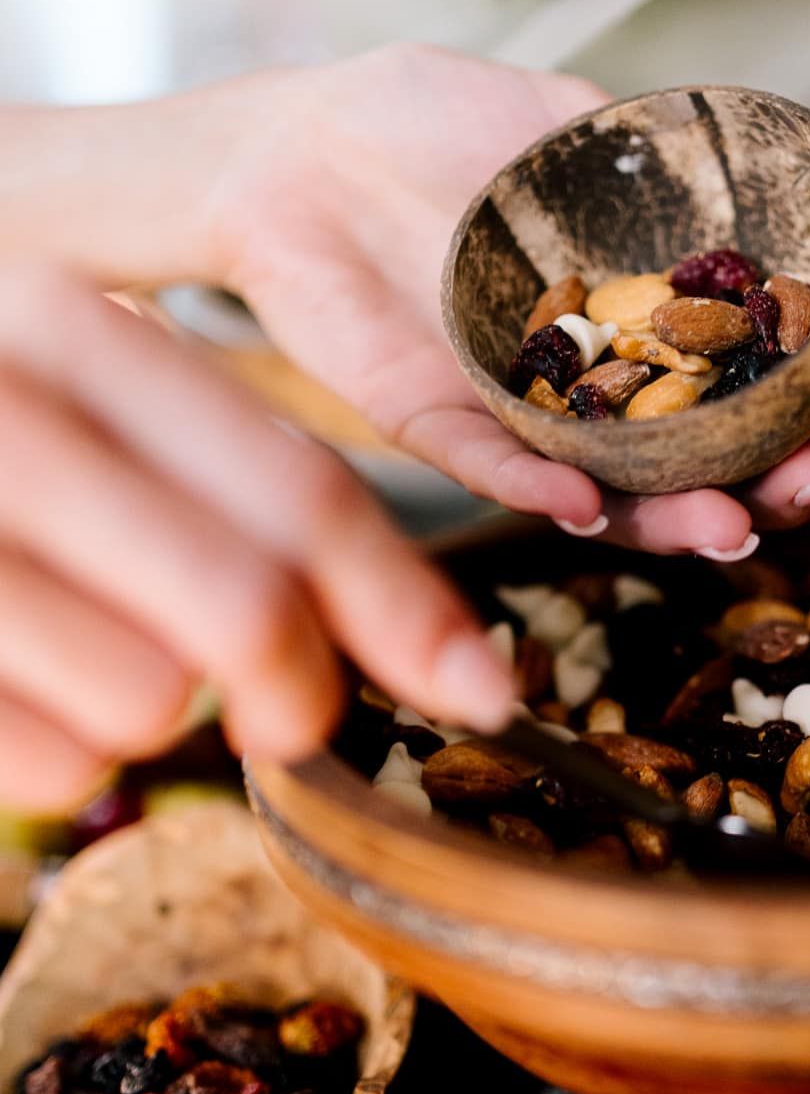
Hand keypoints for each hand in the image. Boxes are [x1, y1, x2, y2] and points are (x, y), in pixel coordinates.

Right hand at [0, 267, 515, 809]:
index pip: (293, 488)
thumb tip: (444, 656)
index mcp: (64, 326)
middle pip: (238, 608)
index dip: (403, 606)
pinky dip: (56, 764)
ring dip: (146, 719)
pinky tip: (14, 691)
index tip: (480, 689)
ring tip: (84, 659)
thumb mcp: (79, 407)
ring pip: (140, 702)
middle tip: (290, 715)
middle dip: (296, 691)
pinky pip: (44, 767)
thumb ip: (231, 491)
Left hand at [201, 45, 809, 558]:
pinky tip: (582, 508)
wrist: (294, 139)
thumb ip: (647, 157)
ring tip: (733, 526)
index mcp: (633, 316)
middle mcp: (585, 379)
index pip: (744, 378)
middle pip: (696, 457)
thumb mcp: (561, 120)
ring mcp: (512, 407)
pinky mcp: (427, 416)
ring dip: (672, 515)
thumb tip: (754, 179)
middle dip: (771, 478)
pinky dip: (532, 491)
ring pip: (606, 487)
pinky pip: (485, 466)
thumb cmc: (430, 121)